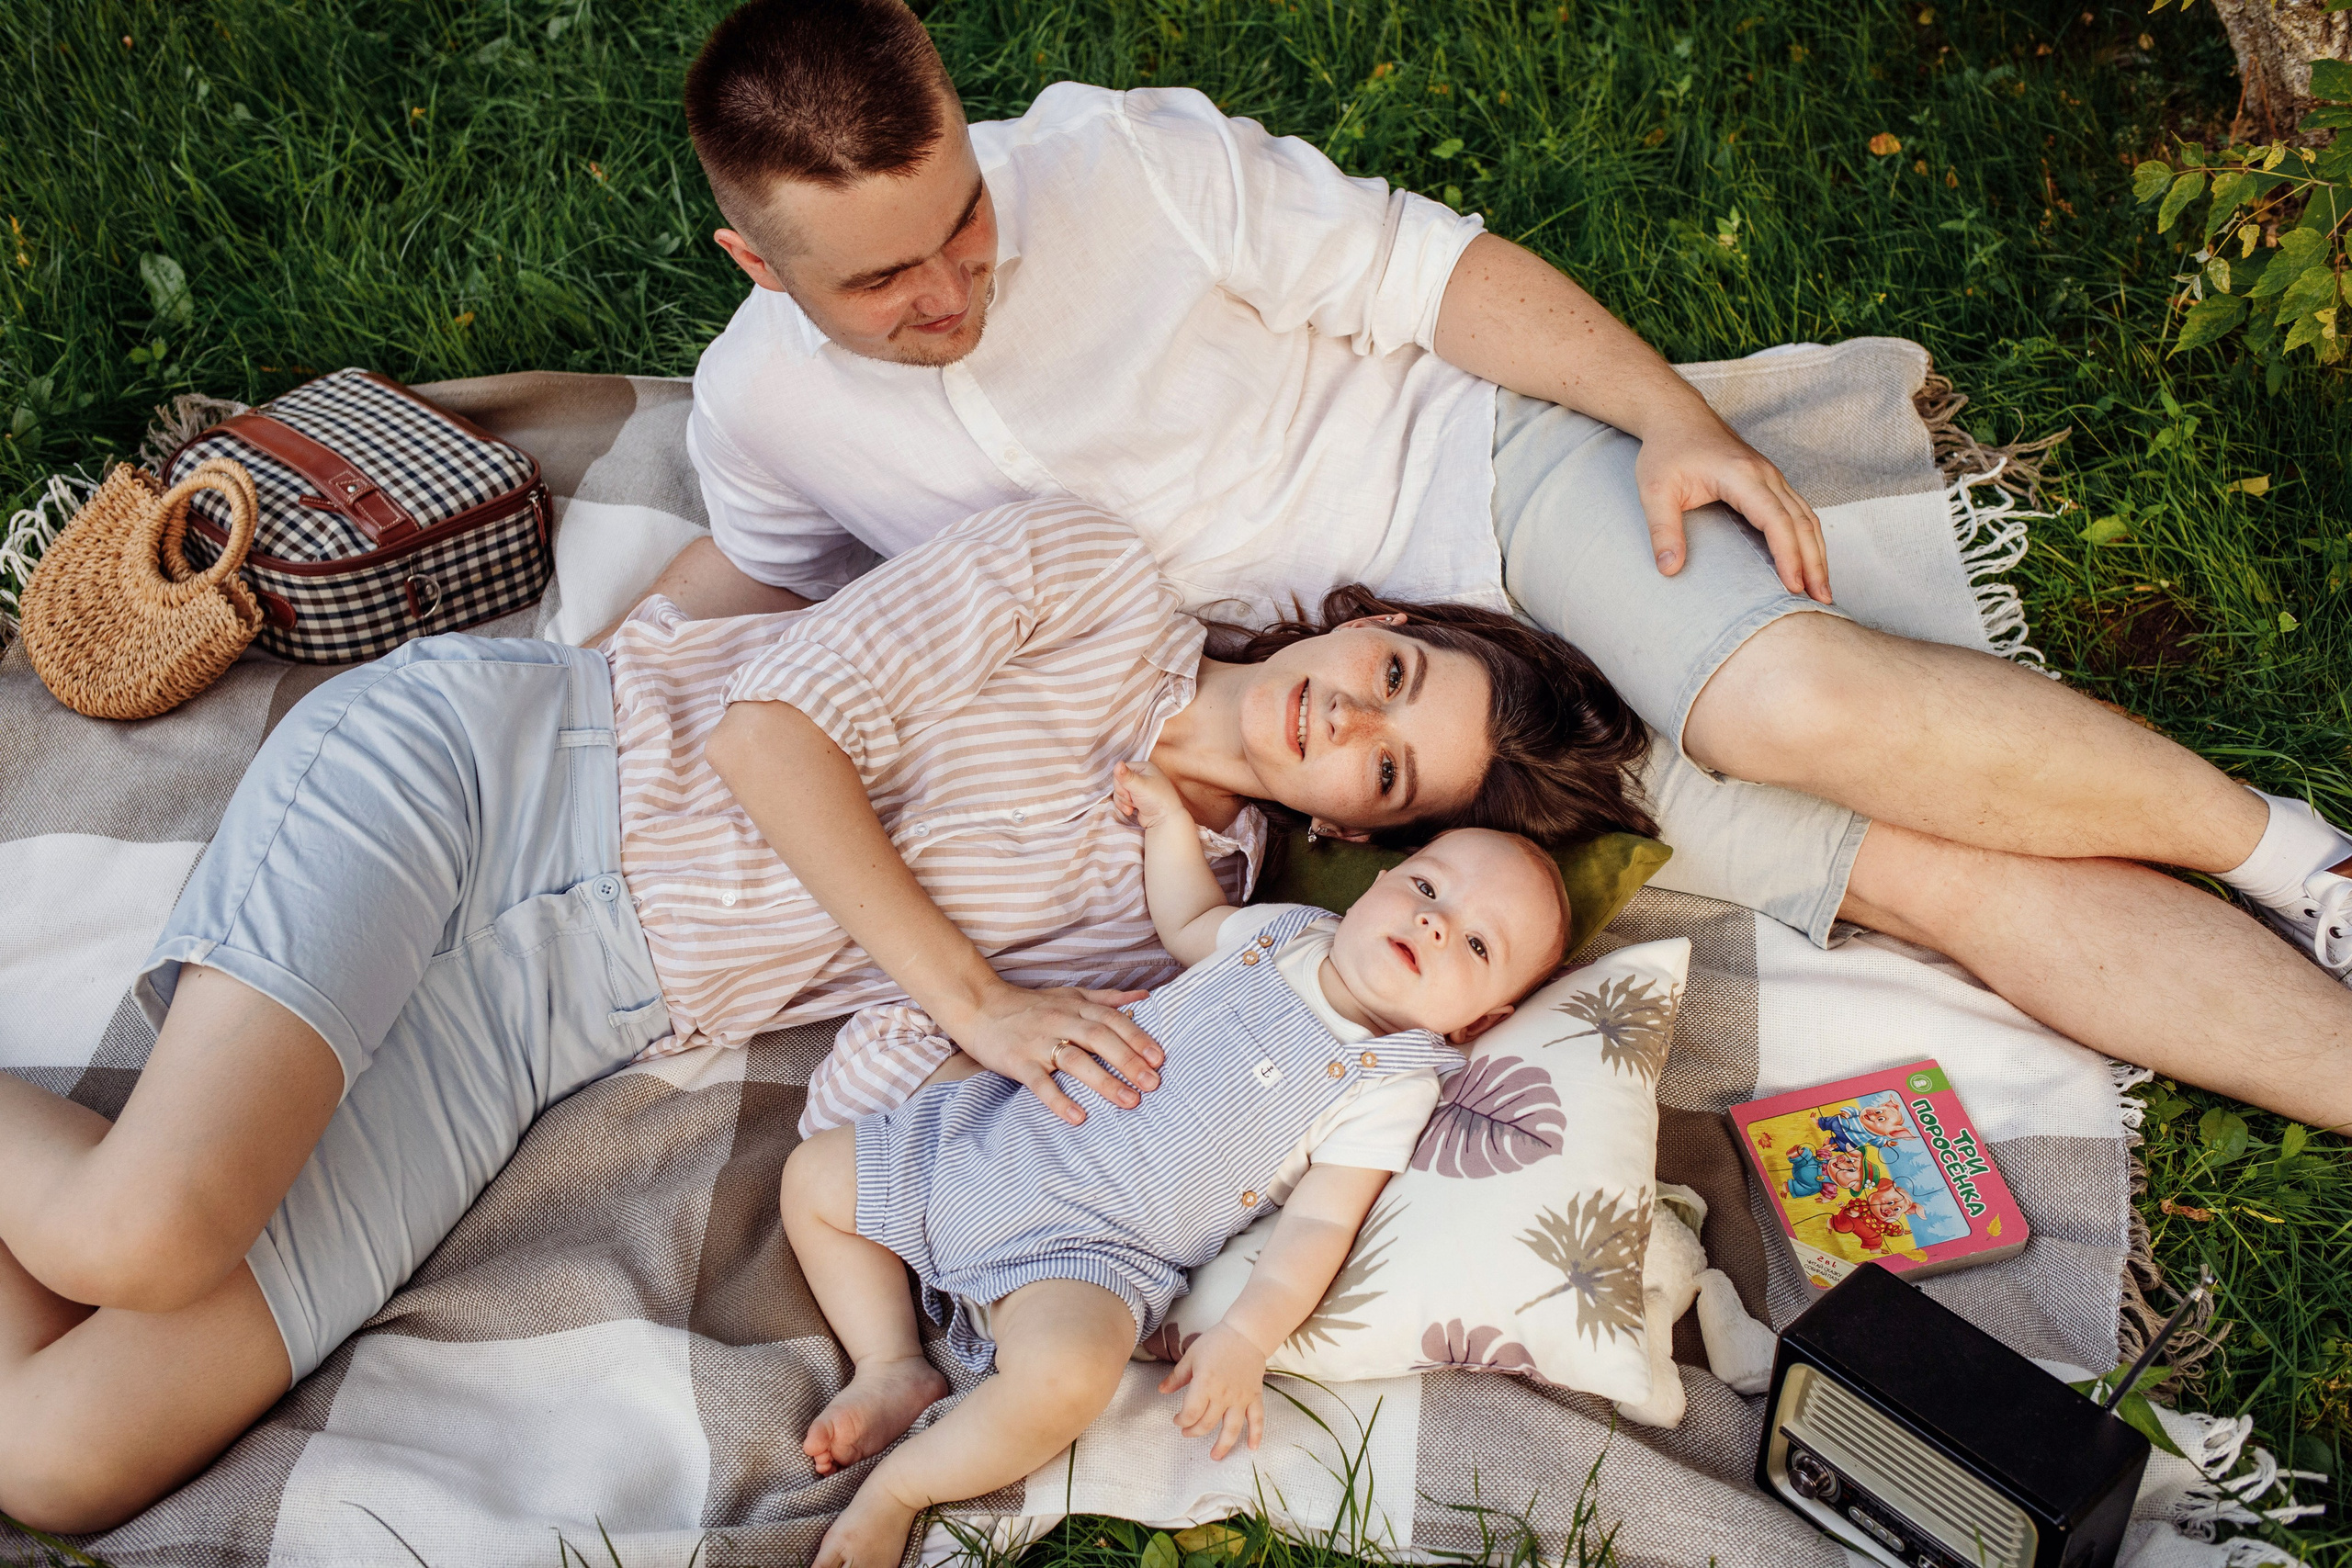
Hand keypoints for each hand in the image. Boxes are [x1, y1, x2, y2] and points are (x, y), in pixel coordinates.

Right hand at [948, 978, 1162, 1124]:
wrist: (978, 1005)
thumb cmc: (1028, 1005)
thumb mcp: (1069, 995)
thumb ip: (1107, 999)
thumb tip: (1145, 999)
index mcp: (1076, 1007)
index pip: (1113, 1020)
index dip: (1138, 1038)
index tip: (1160, 1058)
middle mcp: (1061, 1022)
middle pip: (1100, 1039)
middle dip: (1130, 1061)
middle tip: (1154, 1083)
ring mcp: (1038, 1042)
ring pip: (1075, 1060)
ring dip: (1105, 1081)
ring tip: (1130, 1101)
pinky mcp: (1017, 1061)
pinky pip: (1039, 1082)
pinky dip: (1059, 1099)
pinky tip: (1078, 1117)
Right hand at [1112, 760, 1191, 830]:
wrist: (1165, 820)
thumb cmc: (1157, 800)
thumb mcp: (1140, 786)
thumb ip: (1126, 776)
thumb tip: (1117, 763)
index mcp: (1144, 768)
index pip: (1122, 769)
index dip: (1121, 781)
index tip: (1129, 790)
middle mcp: (1141, 776)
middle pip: (1119, 782)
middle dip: (1123, 793)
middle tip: (1133, 799)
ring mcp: (1138, 789)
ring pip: (1119, 792)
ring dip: (1124, 801)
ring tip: (1134, 806)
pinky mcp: (1135, 799)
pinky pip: (1121, 800)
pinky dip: (1124, 806)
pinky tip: (1131, 811)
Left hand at [1157, 1322, 1267, 1460]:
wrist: (1246, 1333)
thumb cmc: (1216, 1342)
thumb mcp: (1191, 1356)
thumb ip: (1177, 1377)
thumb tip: (1161, 1390)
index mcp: (1205, 1384)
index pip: (1191, 1413)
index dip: (1182, 1421)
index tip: (1178, 1420)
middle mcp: (1223, 1395)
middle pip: (1207, 1423)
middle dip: (1194, 1431)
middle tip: (1187, 1432)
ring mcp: (1240, 1398)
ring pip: (1231, 1429)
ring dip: (1222, 1445)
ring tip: (1215, 1456)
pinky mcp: (1254, 1397)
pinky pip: (1257, 1419)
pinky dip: (1256, 1435)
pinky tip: (1252, 1448)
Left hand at [1632, 408, 1829, 602]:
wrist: (1677, 416)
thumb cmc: (1665, 451)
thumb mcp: (1654, 490)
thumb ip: (1662, 529)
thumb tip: (1669, 570)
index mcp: (1742, 476)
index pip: (1776, 520)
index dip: (1788, 555)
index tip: (1793, 587)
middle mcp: (1766, 474)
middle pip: (1802, 522)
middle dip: (1814, 563)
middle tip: (1820, 601)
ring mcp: (1772, 476)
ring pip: (1807, 517)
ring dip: (1817, 553)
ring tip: (1822, 590)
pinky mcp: (1770, 481)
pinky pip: (1799, 511)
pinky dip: (1808, 539)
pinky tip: (1809, 562)